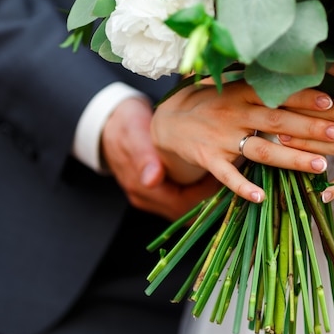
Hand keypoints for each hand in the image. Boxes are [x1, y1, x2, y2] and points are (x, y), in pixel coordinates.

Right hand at [101, 97, 219, 220]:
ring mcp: (148, 197)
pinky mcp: (152, 191)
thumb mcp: (134, 133)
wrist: (107, 121)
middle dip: (208, 198)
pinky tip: (204, 176)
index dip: (205, 195)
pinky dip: (193, 193)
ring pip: (182, 208)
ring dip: (202, 197)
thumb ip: (143, 156)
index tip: (220, 176)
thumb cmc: (125, 123)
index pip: (182, 205)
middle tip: (226, 176)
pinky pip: (178, 200)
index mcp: (141, 188)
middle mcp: (144, 199)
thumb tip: (151, 180)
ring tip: (219, 176)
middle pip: (185, 211)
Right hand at [151, 80, 333, 202]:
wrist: (170, 122)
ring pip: (262, 150)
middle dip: (309, 128)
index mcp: (242, 93)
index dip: (304, 98)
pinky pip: (228, 176)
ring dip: (291, 158)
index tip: (330, 103)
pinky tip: (261, 198)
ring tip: (320, 166)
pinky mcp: (210, 159)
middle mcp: (234, 113)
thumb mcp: (232, 89)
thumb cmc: (213, 103)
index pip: (277, 95)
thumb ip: (261, 89)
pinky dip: (243, 187)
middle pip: (277, 121)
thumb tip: (303, 84)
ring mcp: (222, 138)